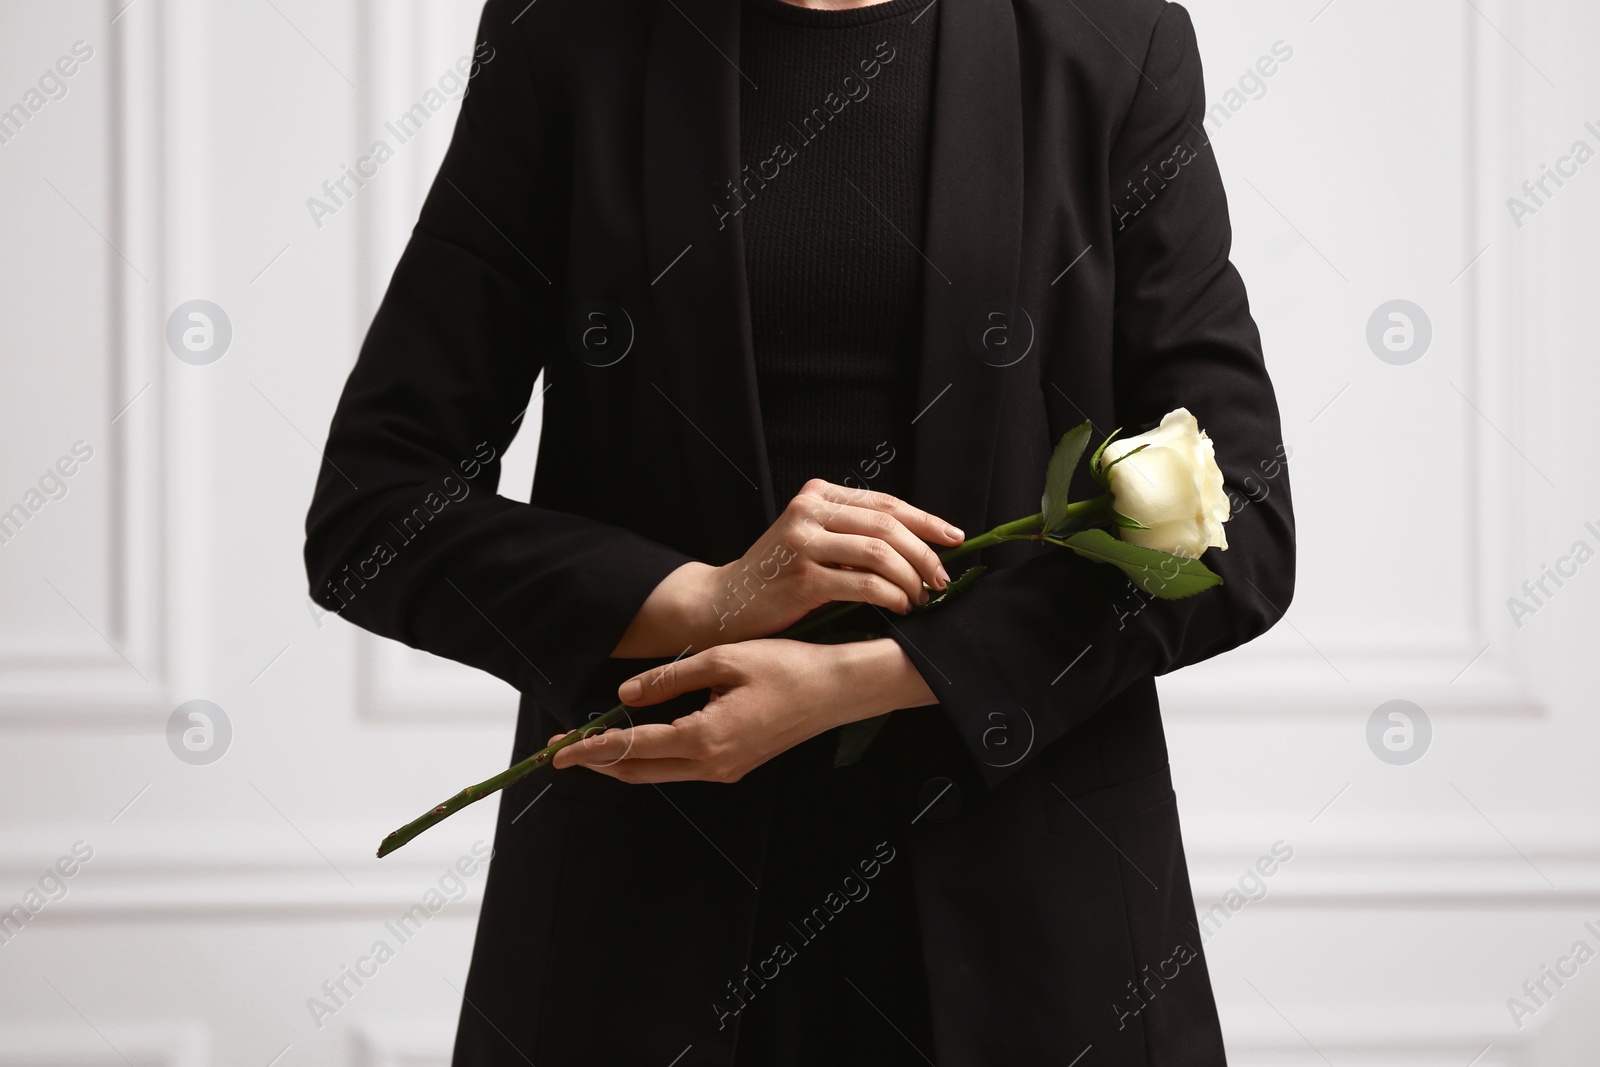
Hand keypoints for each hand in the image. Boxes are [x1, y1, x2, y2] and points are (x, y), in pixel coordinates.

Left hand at [552, 638, 936, 783]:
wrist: (839, 690)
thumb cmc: (788, 668)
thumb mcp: (722, 660)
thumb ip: (669, 679)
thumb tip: (625, 695)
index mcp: (705, 739)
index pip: (631, 747)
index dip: (589, 748)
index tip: (557, 749)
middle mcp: (712, 764)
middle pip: (638, 772)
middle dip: (597, 761)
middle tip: (561, 749)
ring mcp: (726, 769)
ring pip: (659, 773)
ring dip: (623, 761)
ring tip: (591, 742)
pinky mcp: (736, 764)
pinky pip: (681, 767)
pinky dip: (652, 757)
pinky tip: (639, 739)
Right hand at [612, 480, 963, 656]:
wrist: (725, 602)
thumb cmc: (778, 576)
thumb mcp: (814, 540)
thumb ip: (853, 533)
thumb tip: (921, 545)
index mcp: (817, 493)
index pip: (885, 502)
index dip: (926, 521)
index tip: (955, 539)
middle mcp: (809, 509)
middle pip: (887, 525)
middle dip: (924, 553)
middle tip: (941, 579)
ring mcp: (802, 541)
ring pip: (879, 551)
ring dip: (910, 577)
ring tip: (921, 596)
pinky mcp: (801, 576)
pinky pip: (863, 583)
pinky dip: (890, 595)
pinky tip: (899, 606)